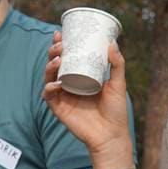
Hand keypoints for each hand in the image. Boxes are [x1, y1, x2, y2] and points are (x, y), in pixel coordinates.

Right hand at [42, 32, 132, 168]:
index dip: (61, 45)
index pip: (68, 57)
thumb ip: (117, 64)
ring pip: (49, 77)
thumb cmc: (115, 110)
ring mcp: (63, 96)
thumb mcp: (118, 84)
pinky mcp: (59, 109)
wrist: (111, 135)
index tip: (60, 33)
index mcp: (81, 76)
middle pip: (55, 64)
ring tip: (58, 59)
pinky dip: (49, 88)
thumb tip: (112, 43)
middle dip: (53, 52)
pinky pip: (48, 96)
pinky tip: (56, 83)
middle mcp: (69, 84)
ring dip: (49, 66)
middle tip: (60, 45)